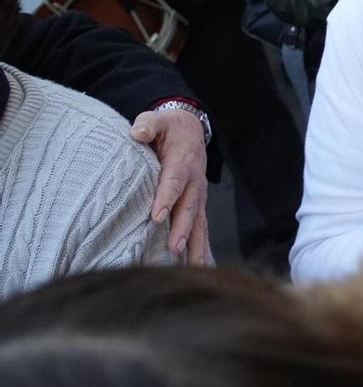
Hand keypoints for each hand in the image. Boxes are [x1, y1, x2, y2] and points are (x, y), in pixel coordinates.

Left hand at [131, 108, 211, 263]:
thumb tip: (138, 133)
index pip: (174, 181)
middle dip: (182, 229)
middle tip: (174, 249)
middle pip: (189, 207)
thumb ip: (148, 124)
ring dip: (195, 244)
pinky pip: (201, 227)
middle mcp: (195, 180)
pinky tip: (199, 265)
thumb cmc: (169, 127)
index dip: (166, 198)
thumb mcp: (157, 119)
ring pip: (199, 222)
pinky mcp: (198, 204)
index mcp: (183, 160)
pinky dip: (200, 246)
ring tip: (193, 266)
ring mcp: (199, 194)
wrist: (191, 129)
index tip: (157, 217)